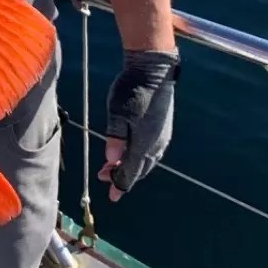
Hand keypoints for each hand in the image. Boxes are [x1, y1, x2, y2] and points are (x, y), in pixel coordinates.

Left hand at [98, 48, 179, 200]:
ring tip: (113, 166)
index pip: (130, 172)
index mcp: (144, 144)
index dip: (119, 185)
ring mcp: (162, 137)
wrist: (155, 71)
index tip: (111, 197)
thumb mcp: (118, 111)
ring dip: (130, 166)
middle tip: (104, 177)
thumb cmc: (133, 89)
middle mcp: (156, 145)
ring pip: (146, 161)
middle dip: (121, 176)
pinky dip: (139, 157)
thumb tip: (111, 159)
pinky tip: (131, 152)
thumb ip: (116, 137)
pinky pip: (152, 152)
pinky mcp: (163, 128)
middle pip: (138, 169)